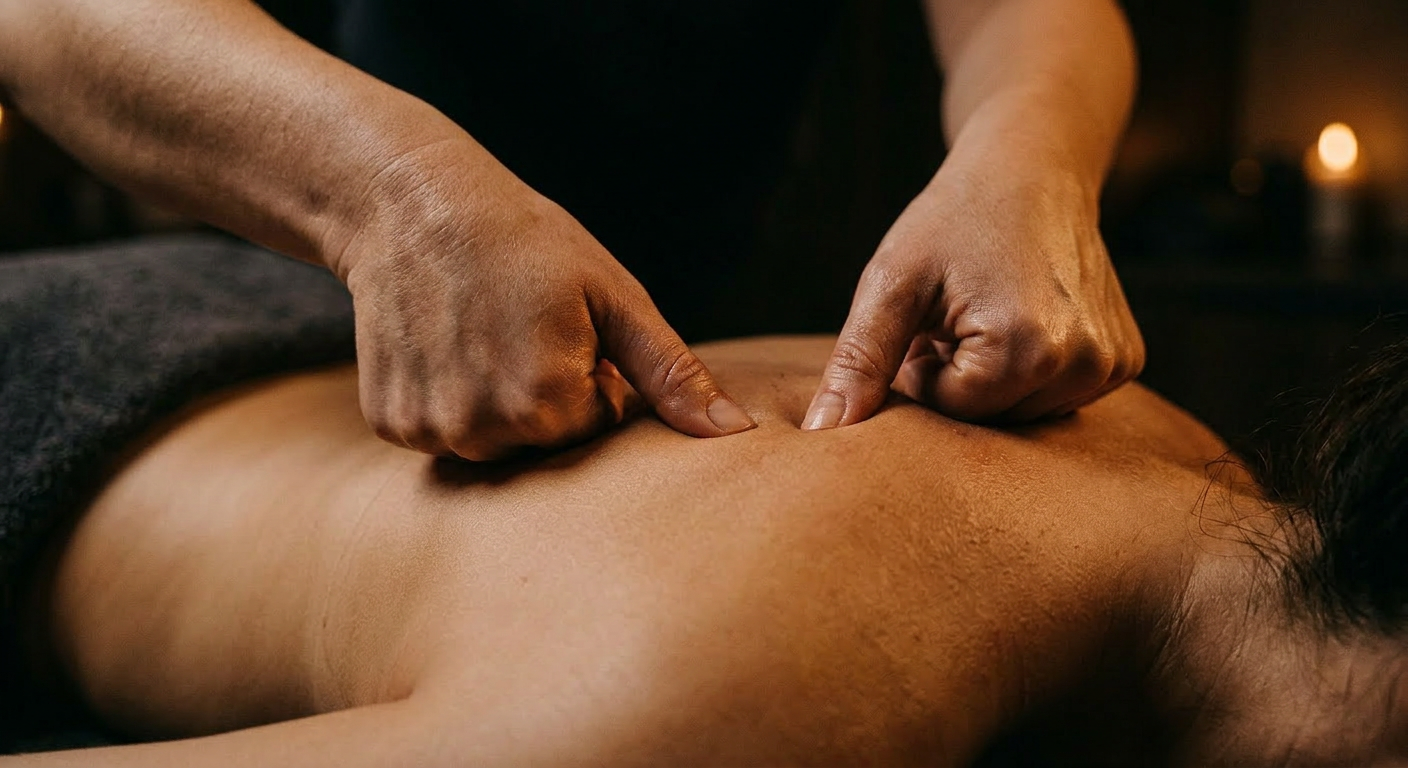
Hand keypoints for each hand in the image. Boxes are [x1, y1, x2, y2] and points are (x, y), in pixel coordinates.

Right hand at [334, 139, 754, 459]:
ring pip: (497, 444)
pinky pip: (444, 434)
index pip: (602, 425)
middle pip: (548, 444)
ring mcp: (428, 430)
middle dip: (552, 396)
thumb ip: (673, 374)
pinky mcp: (390, 424)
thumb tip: (736, 435)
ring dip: (502, 404)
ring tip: (486, 334)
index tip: (569, 325)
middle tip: (528, 326)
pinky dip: (452, 400)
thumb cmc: (528, 241)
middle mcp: (481, 431)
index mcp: (546, 404)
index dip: (596, 374)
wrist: (411, 203)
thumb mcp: (614, 298)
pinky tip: (447, 347)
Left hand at [804, 162, 1143, 428]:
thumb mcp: (892, 284)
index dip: (920, 368)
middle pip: (988, 422)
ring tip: (986, 313)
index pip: (947, 412)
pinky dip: (1028, 371)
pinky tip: (1023, 318)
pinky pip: (1056, 396)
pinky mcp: (1125, 360)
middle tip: (954, 315)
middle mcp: (1084, 365)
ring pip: (1021, 414)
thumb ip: (858, 362)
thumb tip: (823, 431)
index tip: (927, 319)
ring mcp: (1112, 365)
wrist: (1033, 166)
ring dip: (990, 377)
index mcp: (1028, 351)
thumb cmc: (953, 219)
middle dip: (956, 378)